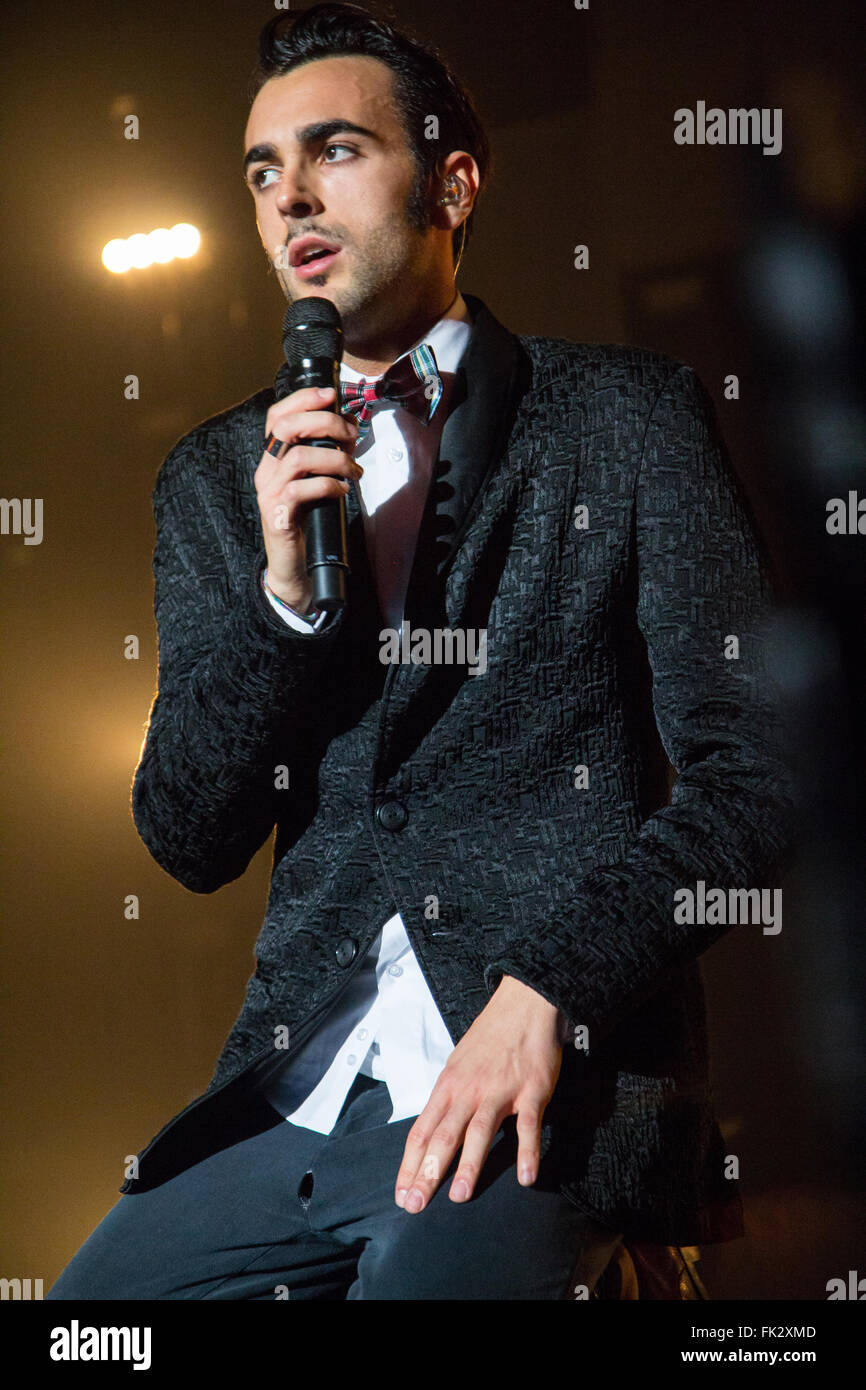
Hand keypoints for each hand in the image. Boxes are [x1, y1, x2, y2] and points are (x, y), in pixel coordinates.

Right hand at [255, 385, 361, 610]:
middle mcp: (266, 472)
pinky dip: (329, 485)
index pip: (277, 416)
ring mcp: (268, 493)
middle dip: (325, 423)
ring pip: (298, 457)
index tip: (330, 394)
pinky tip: (342, 491)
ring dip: (335, 459)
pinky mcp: (278, 515)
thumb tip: (348, 423)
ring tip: (353, 471)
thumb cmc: (308, 520)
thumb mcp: (318, 479)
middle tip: (350, 434)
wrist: (294, 565)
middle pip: (287, 428)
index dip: (302, 399)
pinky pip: (302, 489)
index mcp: (273, 459)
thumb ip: (329, 451)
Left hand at [393, 975, 562, 1212]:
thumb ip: (448, 1099)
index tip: (402, 1194)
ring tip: (459, 1196)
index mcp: (448, 1086)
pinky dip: (527, 1151)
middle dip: (428, 1172)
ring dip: (469, 1165)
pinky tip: (525, 1177)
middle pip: (443, 1135)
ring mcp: (500, 1091)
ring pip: (480, 1131)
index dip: (410, 1164)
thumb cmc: (489, 1037)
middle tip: (417, 1205)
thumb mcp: (457, 1064)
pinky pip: (528, 1125)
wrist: (523, 1004)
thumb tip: (431, 1133)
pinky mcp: (531, 1091)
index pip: (422, 1130)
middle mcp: (469, 1090)